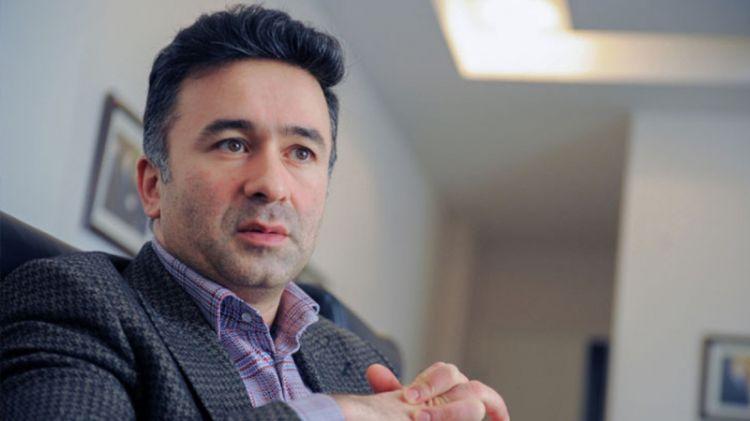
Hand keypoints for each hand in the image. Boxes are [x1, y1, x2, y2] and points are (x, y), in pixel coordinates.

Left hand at [365, 362, 509, 420]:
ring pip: (478, 394)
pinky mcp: (480, 415)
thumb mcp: (400, 406)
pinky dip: (498, 411)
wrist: (418, 418)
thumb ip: (389, 390)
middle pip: (461, 383)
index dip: (427, 383)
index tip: (408, 398)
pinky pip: (494, 407)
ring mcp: (472, 404)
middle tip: (417, 417)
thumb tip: (373, 370)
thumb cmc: (414, 413)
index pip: (443, 372)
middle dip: (441, 403)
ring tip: (428, 420)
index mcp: (441, 382)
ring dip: (455, 411)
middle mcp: (461, 389)